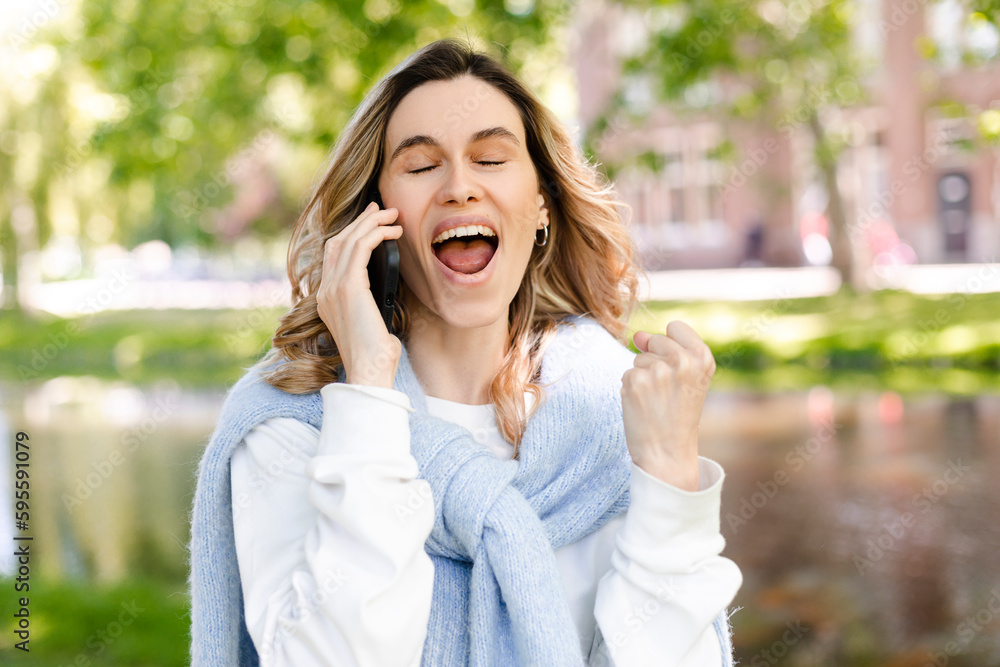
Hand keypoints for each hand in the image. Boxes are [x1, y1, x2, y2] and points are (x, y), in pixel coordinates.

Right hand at [316, 201, 404, 388]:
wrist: (369, 372)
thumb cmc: (376, 355)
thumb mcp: (372, 320)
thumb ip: (370, 300)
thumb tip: (386, 284)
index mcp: (326, 298)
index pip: (334, 255)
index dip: (351, 233)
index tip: (370, 221)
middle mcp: (325, 290)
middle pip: (338, 241)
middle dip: (361, 221)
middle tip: (381, 208)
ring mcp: (333, 288)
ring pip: (349, 241)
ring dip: (371, 223)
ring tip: (392, 215)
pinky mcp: (348, 288)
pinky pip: (360, 249)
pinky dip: (376, 235)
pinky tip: (392, 232)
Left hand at [621, 321, 715, 490]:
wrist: (667, 453)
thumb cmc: (678, 415)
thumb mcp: (686, 379)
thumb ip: (667, 350)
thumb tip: (637, 335)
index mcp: (703, 358)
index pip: (675, 326)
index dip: (670, 344)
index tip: (677, 368)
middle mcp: (683, 361)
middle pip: (654, 340)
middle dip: (655, 361)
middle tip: (666, 392)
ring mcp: (658, 370)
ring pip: (638, 358)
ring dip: (642, 377)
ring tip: (656, 401)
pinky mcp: (635, 381)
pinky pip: (627, 374)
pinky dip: (630, 389)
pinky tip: (643, 407)